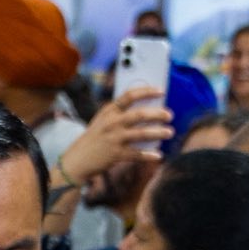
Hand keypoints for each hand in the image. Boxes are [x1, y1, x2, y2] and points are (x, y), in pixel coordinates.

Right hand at [58, 86, 175, 184]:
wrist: (78, 159)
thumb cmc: (94, 138)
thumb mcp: (102, 120)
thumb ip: (119, 113)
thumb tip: (145, 109)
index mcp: (109, 110)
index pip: (130, 96)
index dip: (147, 91)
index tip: (161, 90)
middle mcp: (112, 123)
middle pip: (139, 114)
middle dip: (157, 114)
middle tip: (169, 115)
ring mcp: (114, 139)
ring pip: (141, 134)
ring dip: (158, 133)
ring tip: (169, 132)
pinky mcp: (116, 155)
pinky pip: (137, 154)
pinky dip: (148, 155)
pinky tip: (158, 155)